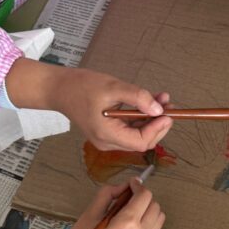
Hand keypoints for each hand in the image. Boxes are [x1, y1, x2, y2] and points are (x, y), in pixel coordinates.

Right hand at [5, 59, 172, 151]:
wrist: (58, 88)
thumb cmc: (80, 86)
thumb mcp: (112, 88)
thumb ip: (137, 98)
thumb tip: (159, 110)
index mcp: (106, 134)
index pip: (140, 142)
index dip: (157, 130)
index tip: (168, 114)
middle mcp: (107, 141)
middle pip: (141, 141)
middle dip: (158, 124)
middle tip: (170, 106)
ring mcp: (107, 138)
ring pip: (137, 134)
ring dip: (152, 118)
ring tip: (163, 99)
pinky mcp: (108, 131)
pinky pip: (130, 128)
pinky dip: (142, 116)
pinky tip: (151, 101)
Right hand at [53, 179, 164, 228]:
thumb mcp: (91, 214)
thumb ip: (108, 195)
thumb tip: (122, 187)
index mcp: (127, 222)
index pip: (145, 196)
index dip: (138, 186)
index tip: (130, 184)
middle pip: (154, 205)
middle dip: (143, 197)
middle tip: (126, 197)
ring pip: (158, 218)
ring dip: (148, 209)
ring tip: (129, 210)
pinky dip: (147, 221)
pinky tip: (130, 223)